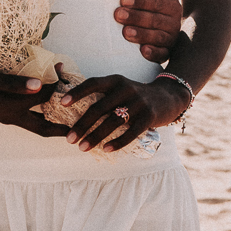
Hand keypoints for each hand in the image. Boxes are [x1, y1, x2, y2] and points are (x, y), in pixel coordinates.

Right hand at [0, 66, 68, 135]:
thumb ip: (13, 83)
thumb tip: (40, 85)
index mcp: (10, 108)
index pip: (41, 97)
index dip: (54, 82)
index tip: (62, 69)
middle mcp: (10, 117)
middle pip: (43, 128)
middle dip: (62, 128)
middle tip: (81, 128)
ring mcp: (5, 118)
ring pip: (34, 125)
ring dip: (51, 123)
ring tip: (67, 121)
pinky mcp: (0, 114)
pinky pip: (25, 119)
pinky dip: (38, 116)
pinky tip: (42, 109)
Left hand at [60, 73, 189, 151]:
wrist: (169, 96)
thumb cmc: (135, 96)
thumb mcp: (120, 87)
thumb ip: (102, 94)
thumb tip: (71, 108)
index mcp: (115, 80)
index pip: (93, 83)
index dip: (77, 92)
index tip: (61, 102)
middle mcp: (126, 89)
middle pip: (99, 108)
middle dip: (82, 125)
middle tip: (69, 138)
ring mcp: (139, 102)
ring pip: (113, 121)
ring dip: (96, 136)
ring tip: (82, 147)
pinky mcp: (149, 116)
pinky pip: (131, 132)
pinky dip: (117, 142)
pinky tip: (106, 149)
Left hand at [114, 0, 181, 62]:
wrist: (167, 31)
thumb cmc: (158, 8)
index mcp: (172, 6)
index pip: (157, 2)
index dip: (141, 0)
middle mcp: (173, 23)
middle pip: (154, 20)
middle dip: (135, 17)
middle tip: (117, 15)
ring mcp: (170, 39)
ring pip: (157, 37)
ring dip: (141, 35)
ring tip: (125, 32)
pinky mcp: (166, 54)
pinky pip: (161, 55)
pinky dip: (153, 53)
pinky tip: (143, 51)